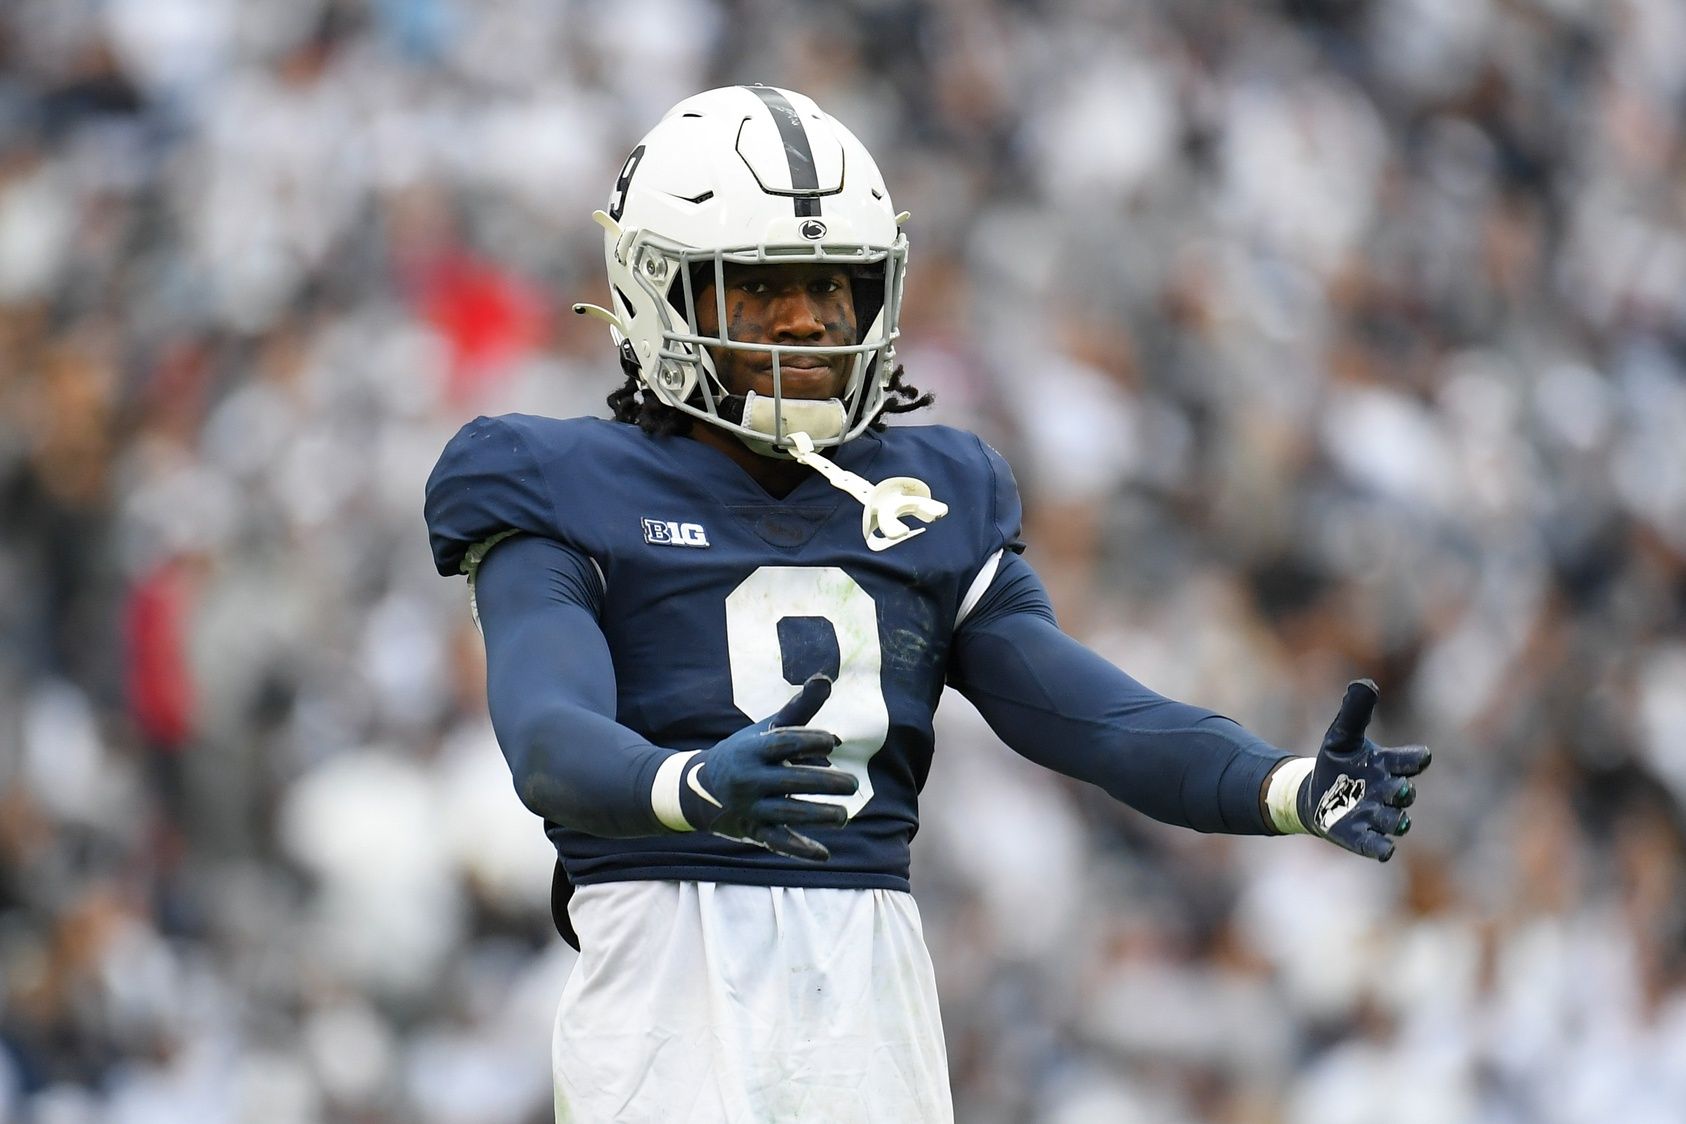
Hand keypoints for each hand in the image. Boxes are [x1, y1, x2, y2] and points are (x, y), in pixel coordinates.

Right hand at [678, 675, 857, 860]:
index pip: (784, 743)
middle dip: (825, 783)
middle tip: (854, 784)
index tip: (833, 741)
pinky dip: (800, 850)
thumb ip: (799, 708)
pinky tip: (824, 854)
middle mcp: (749, 778)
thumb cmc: (747, 752)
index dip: (810, 740)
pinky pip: (778, 843)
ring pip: (788, 813)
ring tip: (844, 815)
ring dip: (819, 815)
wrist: (699, 788)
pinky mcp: (753, 830)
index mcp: (753, 749)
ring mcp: (751, 806)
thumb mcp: (767, 728)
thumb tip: (826, 678)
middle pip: (791, 780)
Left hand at [1297, 679, 1430, 861]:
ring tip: (1398, 819)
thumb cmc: (1337, 761)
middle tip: (1399, 789)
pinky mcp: (1360, 836)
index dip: (1415, 759)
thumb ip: (1355, 711)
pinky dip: (1381, 847)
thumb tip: (1365, 683)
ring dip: (1396, 819)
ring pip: (1394, 820)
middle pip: (1404, 793)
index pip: (1410, 761)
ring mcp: (1376, 815)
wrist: (1315, 791)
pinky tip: (1385, 851)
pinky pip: (1376, 844)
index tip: (1421, 757)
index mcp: (1389, 765)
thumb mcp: (1341, 734)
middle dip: (1403, 791)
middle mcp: (1388, 791)